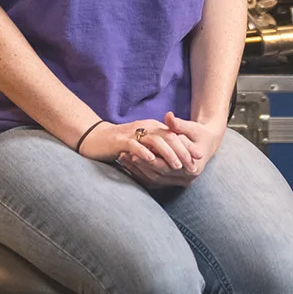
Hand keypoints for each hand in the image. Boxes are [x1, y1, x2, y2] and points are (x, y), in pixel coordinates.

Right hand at [79, 118, 197, 184]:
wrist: (94, 138)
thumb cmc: (120, 144)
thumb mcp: (142, 143)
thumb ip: (156, 147)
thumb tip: (175, 157)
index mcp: (151, 128)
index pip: (173, 136)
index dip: (186, 148)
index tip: (198, 160)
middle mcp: (145, 128)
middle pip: (168, 137)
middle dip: (182, 152)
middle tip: (191, 165)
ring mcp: (133, 133)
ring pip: (155, 141)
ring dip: (167, 154)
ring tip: (177, 165)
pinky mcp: (121, 140)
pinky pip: (135, 145)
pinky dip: (144, 152)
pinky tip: (152, 161)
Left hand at [116, 111, 223, 188]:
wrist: (206, 144)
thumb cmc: (199, 134)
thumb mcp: (191, 128)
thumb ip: (179, 124)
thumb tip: (169, 116)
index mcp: (193, 168)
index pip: (167, 166)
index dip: (149, 159)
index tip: (135, 150)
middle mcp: (186, 179)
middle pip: (158, 175)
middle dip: (139, 165)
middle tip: (123, 155)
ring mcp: (179, 182)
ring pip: (154, 179)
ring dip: (137, 170)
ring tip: (121, 158)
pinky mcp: (172, 182)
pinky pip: (153, 180)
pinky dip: (140, 173)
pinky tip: (127, 164)